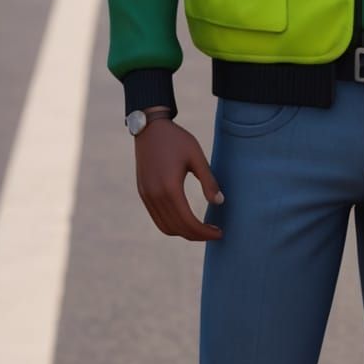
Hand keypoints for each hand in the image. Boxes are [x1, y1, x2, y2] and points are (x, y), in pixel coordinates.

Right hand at [135, 120, 223, 241]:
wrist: (150, 128)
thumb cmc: (177, 139)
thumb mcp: (197, 157)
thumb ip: (209, 181)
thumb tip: (220, 202)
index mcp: (170, 188)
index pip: (188, 222)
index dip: (205, 232)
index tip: (219, 232)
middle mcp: (155, 196)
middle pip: (177, 229)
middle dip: (197, 235)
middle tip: (214, 232)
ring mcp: (147, 196)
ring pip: (165, 228)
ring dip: (184, 233)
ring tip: (201, 229)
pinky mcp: (143, 193)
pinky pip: (157, 218)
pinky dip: (172, 225)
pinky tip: (186, 220)